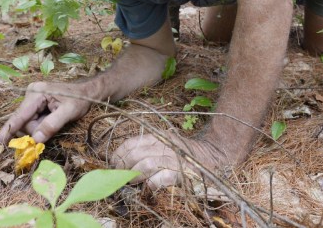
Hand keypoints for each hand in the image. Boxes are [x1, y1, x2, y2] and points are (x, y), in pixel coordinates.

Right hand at [0, 81, 94, 144]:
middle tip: (54, 126)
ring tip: (56, 121)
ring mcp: (33, 99)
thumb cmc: (80, 99)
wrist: (87, 92)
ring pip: (29, 124)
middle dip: (35, 130)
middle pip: (24, 122)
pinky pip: (33, 121)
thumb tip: (36, 139)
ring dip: (39, 129)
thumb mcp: (69, 112)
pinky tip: (51, 121)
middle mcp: (31, 94)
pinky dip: (40, 126)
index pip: (19, 115)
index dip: (8, 131)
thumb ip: (52, 125)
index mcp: (37, 93)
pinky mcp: (36, 105)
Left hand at [111, 131, 227, 188]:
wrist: (209, 156)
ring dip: (135, 176)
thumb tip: (118, 161)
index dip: (118, 155)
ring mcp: (173, 159)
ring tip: (134, 182)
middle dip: (123, 167)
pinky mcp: (181, 173)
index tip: (113, 164)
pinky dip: (152, 183)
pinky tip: (150, 185)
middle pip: (135, 155)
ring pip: (146, 165)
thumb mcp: (162, 143)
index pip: (130, 143)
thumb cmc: (179, 153)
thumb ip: (144, 148)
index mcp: (156, 136)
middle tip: (122, 176)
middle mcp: (164, 145)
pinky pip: (161, 178)